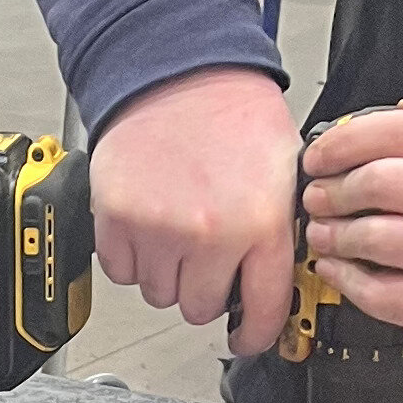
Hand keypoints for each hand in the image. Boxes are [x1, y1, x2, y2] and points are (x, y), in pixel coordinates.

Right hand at [84, 67, 303, 350]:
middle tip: (207, 257)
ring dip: (167, 273)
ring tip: (176, 230)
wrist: (178, 67)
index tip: (248, 336)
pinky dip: (132, 257)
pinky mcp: (116, 220)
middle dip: (206, 290)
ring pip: (159, 295)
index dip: (255, 334)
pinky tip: (148, 224)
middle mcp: (210, 235)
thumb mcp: (286, 170)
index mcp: (261, 224)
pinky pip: (121, 272)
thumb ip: (281, 230)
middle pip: (201, 310)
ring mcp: (159, 230)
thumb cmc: (232, 109)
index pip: (263, 313)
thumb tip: (278, 281)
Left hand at [300, 75, 402, 348]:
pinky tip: (334, 267)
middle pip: (381, 182)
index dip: (346, 140)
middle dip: (334, 188)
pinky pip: (379, 292)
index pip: (401, 130)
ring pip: (374, 237)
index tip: (319, 154)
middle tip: (316, 194)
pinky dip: (344, 278)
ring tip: (321, 230)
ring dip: (332, 234)